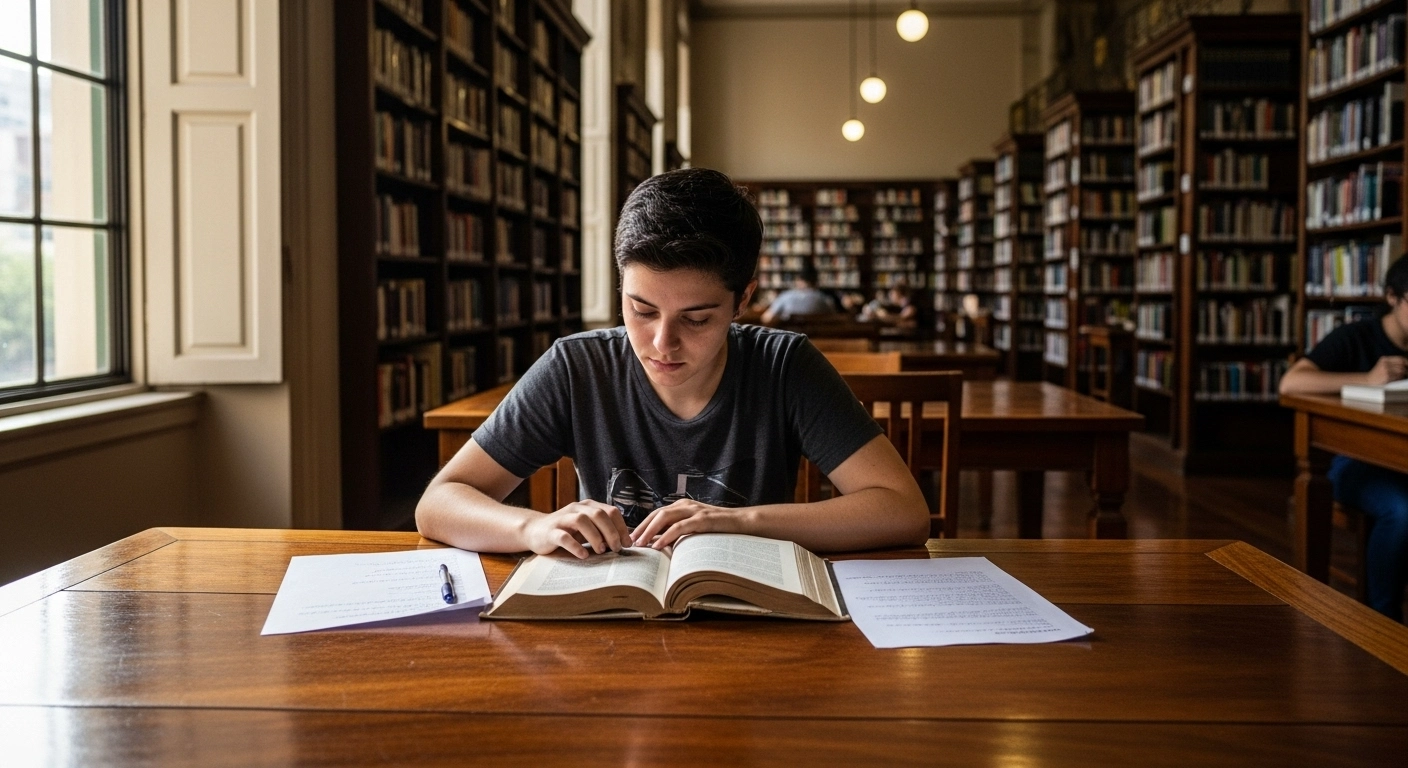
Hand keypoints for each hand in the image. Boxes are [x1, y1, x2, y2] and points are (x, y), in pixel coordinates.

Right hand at [521, 500, 630, 558]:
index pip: (611, 511)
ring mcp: (562, 519)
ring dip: (595, 537)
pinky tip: (583, 555)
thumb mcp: (586, 529)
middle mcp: (576, 509)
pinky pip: (564, 537)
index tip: (627, 543)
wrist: (535, 531)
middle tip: (617, 548)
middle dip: (611, 532)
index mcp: (588, 506)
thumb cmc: (566, 532)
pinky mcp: (550, 532)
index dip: (621, 527)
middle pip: (599, 514)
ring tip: (601, 551)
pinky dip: (575, 546)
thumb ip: (602, 531)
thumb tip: (625, 543)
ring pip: (582, 521)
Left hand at [630, 499, 746, 549]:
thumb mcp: (695, 528)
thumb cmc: (718, 527)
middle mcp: (685, 505)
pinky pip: (680, 527)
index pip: (657, 514)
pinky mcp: (702, 519)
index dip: (643, 525)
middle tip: (631, 541)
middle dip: (642, 528)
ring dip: (650, 531)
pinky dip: (667, 536)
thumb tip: (660, 543)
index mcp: (682, 506)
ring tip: (640, 544)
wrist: (742, 522)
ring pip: (665, 518)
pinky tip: (658, 545)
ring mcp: (693, 510)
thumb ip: (680, 531)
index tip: (632, 537)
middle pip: (657, 514)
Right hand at [1367, 356, 1407, 384]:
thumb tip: (1406, 364)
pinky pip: (1398, 377)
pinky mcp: (1387, 376)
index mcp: (1384, 359)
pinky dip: (1398, 378)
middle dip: (1405, 369)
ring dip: (1402, 374)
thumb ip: (1393, 363)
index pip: (1400, 359)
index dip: (1406, 362)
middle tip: (1404, 372)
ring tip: (1396, 376)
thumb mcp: (1383, 365)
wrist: (1368, 381)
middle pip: (1402, 365)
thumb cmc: (1378, 374)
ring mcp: (1386, 370)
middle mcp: (1385, 363)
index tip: (1407, 366)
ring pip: (1401, 371)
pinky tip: (1393, 379)